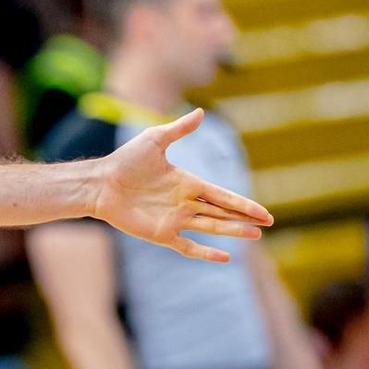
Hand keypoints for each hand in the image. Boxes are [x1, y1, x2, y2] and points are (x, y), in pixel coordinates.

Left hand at [97, 109, 272, 258]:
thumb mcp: (155, 140)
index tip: (263, 212)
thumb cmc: (125, 160)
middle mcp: (185, 203)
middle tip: (267, 225)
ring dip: (232, 232)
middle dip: (244, 219)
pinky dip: (205, 253)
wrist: (100, 183)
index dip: (243, 203)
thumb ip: (179, 129)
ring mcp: (174, 220)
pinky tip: (224, 257)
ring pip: (211, 228)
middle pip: (222, 213)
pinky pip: (187, 246)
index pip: (223, 195)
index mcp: (188, 183)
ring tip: (254, 237)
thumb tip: (201, 112)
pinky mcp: (161, 234)